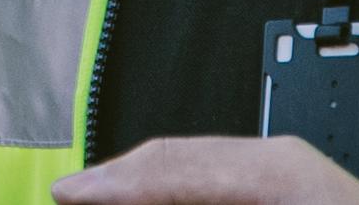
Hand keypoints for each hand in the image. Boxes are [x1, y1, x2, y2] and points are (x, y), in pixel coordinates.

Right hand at [50, 136, 358, 204]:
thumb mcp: (269, 193)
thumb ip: (196, 189)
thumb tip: (140, 188)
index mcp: (278, 169)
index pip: (173, 168)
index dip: (112, 183)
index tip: (68, 193)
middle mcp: (281, 158)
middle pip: (176, 159)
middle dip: (119, 180)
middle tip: (71, 195)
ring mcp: (287, 168)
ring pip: (193, 166)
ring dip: (144, 185)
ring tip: (101, 197)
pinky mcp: (289, 180)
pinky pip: (219, 178)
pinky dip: (178, 190)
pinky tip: (155, 199)